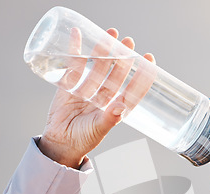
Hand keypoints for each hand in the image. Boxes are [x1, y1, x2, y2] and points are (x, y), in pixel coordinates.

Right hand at [38, 28, 155, 168]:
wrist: (59, 143)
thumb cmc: (83, 140)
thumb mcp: (98, 130)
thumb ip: (109, 118)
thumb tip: (120, 107)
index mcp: (117, 108)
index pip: (134, 88)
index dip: (143, 75)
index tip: (150, 59)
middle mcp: (105, 97)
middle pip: (117, 73)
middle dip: (123, 58)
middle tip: (129, 42)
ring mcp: (88, 89)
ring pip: (98, 66)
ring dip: (104, 51)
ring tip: (110, 34)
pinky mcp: (70, 85)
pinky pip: (74, 65)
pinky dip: (75, 50)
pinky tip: (78, 35)